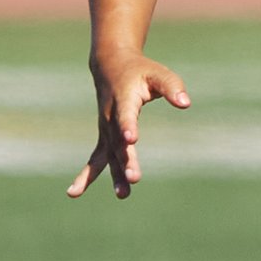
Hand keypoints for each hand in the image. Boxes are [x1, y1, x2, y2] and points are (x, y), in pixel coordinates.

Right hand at [67, 49, 191, 200]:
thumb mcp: (159, 74)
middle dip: (126, 161)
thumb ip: (173, 87)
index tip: (131, 139)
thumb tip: (185, 103)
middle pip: (118, 143)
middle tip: (133, 178)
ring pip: (108, 155)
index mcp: (124, 99)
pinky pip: (96, 159)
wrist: (110, 65)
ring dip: (113, 175)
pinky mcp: (105, 137)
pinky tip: (74, 193)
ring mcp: (106, 129)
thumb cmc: (141, 71)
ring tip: (122, 195)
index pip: (126, 115)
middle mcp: (111, 117)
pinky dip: (87, 176)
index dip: (128, 126)